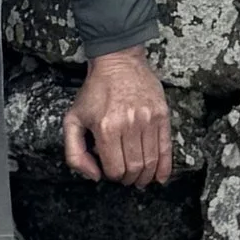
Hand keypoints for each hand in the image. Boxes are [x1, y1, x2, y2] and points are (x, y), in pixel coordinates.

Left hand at [64, 47, 172, 183]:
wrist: (118, 60)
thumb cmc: (95, 90)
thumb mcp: (72, 119)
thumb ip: (75, 153)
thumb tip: (94, 175)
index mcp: (106, 128)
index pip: (114, 170)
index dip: (111, 176)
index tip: (110, 171)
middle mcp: (129, 125)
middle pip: (134, 169)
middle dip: (129, 179)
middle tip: (126, 177)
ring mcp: (148, 119)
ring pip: (150, 162)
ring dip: (145, 176)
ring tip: (140, 178)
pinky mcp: (162, 114)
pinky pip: (166, 148)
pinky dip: (164, 167)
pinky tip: (160, 177)